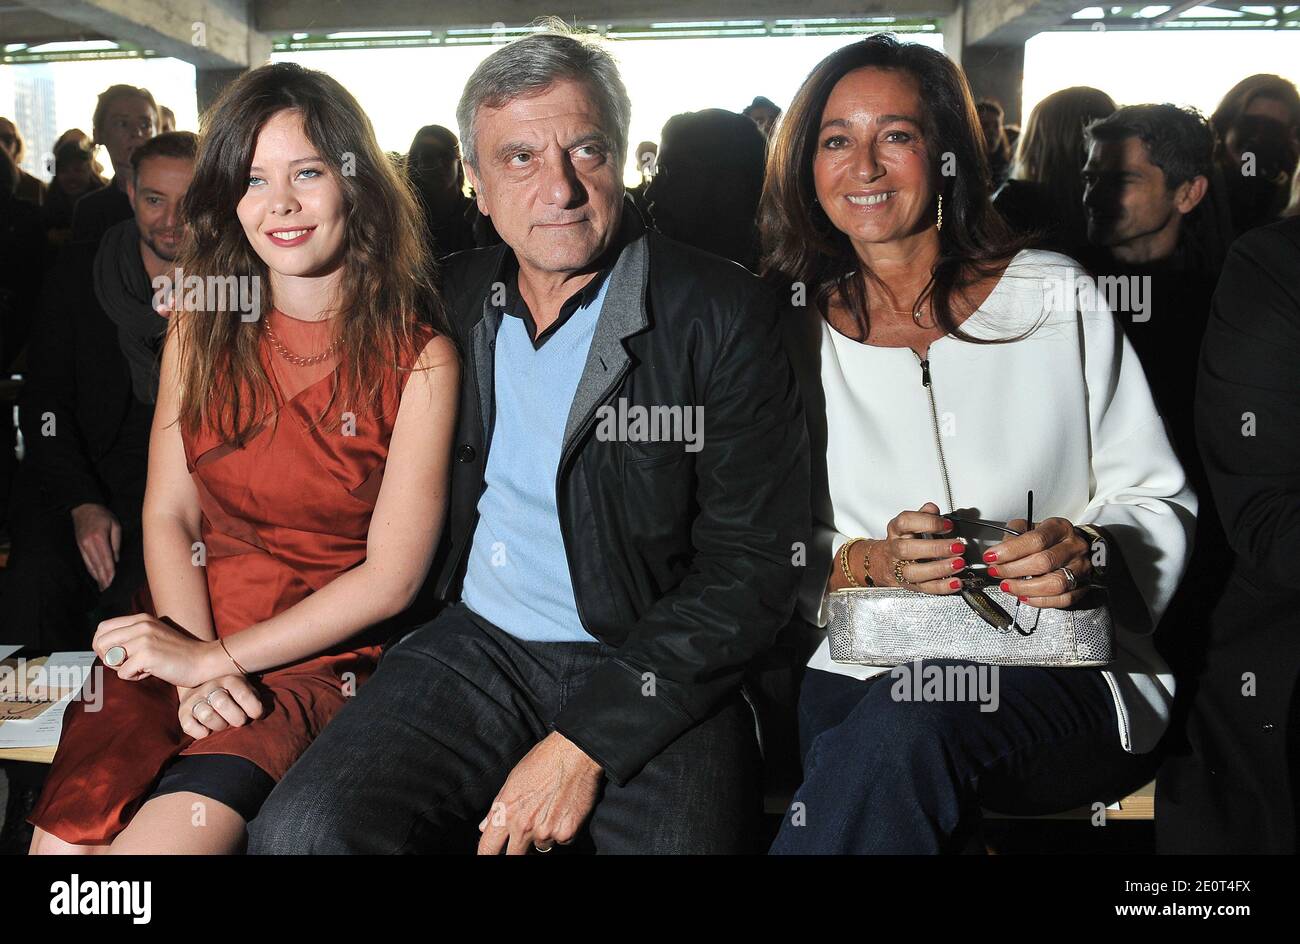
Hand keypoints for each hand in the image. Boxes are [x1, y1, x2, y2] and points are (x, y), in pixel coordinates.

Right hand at [70, 503, 119, 591]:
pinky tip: (96, 577)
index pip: (106, 559)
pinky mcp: (79, 547)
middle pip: (97, 565)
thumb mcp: (115, 525)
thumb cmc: (103, 516)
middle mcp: (88, 544)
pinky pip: (86, 562)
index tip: (113, 582)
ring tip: (103, 587)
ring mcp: (82, 546)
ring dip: (97, 577)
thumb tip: (116, 560)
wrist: (84, 508)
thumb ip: (116, 543)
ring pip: (90, 565)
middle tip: (108, 589)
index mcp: (99, 538)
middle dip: (103, 579)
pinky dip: (91, 571)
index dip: (110, 572)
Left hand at [93, 614, 225, 687]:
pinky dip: (134, 678)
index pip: (102, 628)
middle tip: (126, 664)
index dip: (102, 645)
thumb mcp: (154, 635)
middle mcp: (141, 625)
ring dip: (122, 668)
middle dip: (108, 658)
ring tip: (140, 668)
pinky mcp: (147, 655)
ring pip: (110, 658)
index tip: (116, 656)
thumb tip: (104, 648)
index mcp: (141, 619)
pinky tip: (151, 673)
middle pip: (100, 643)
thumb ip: (132, 636)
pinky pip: (122, 673)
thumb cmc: (178, 654)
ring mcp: (144, 639)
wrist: (203, 661)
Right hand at [178, 676, 264, 738]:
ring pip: (207, 715)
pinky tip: (208, 731)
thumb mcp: (247, 689)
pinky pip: (189, 726)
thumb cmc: (233, 694)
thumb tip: (263, 711)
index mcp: (230, 680)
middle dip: (236, 718)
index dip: (254, 709)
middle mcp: (211, 686)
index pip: (242, 694)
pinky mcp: (183, 712)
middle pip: (222, 703)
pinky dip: (200, 732)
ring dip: (219, 725)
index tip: (257, 715)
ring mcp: (195, 698)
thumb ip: (256, 698)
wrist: (202, 685)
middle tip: (239, 721)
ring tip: (223, 724)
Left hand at [477, 732, 602, 854]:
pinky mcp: (567, 833)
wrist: (575, 754)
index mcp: (506, 812)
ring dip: (543, 836)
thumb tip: (484, 826)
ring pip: (541, 847)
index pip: (487, 848)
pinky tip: (564, 811)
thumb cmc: (543, 761)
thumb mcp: (513, 780)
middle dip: (517, 850)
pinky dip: (562, 831)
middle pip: (514, 857)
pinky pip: (562, 842)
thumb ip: (498, 806)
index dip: (487, 855)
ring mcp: (545, 832)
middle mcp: (523, 827)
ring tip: (551, 811)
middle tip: (526, 835)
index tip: (491, 856)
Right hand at [868, 501, 965, 594]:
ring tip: (958, 564)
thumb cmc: (904, 540)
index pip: (906, 523)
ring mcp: (900, 568)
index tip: (948, 525)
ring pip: (914, 572)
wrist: (887, 563)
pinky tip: (955, 582)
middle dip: (935, 548)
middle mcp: (896, 549)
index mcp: (896, 530)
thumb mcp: (911, 523)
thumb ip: (924, 515)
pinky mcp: (910, 584)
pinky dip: (942, 586)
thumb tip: (932, 509)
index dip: (927, 523)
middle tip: (957, 546)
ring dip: (939, 568)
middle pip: (908, 549)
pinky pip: (924, 587)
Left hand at [985, 517, 1091, 608]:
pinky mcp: (1083, 585)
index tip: (992, 557)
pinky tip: (1024, 596)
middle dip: (1013, 570)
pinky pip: (1062, 599)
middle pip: (1044, 562)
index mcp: (1059, 528)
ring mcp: (1080, 567)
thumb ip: (1012, 537)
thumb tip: (997, 554)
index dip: (1010, 551)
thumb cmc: (1051, 538)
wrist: (1078, 546)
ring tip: (1008, 586)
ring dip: (1025, 588)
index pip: (1035, 540)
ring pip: (1055, 584)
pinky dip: (1040, 601)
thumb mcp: (1030, 527)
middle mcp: (1073, 547)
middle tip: (997, 572)